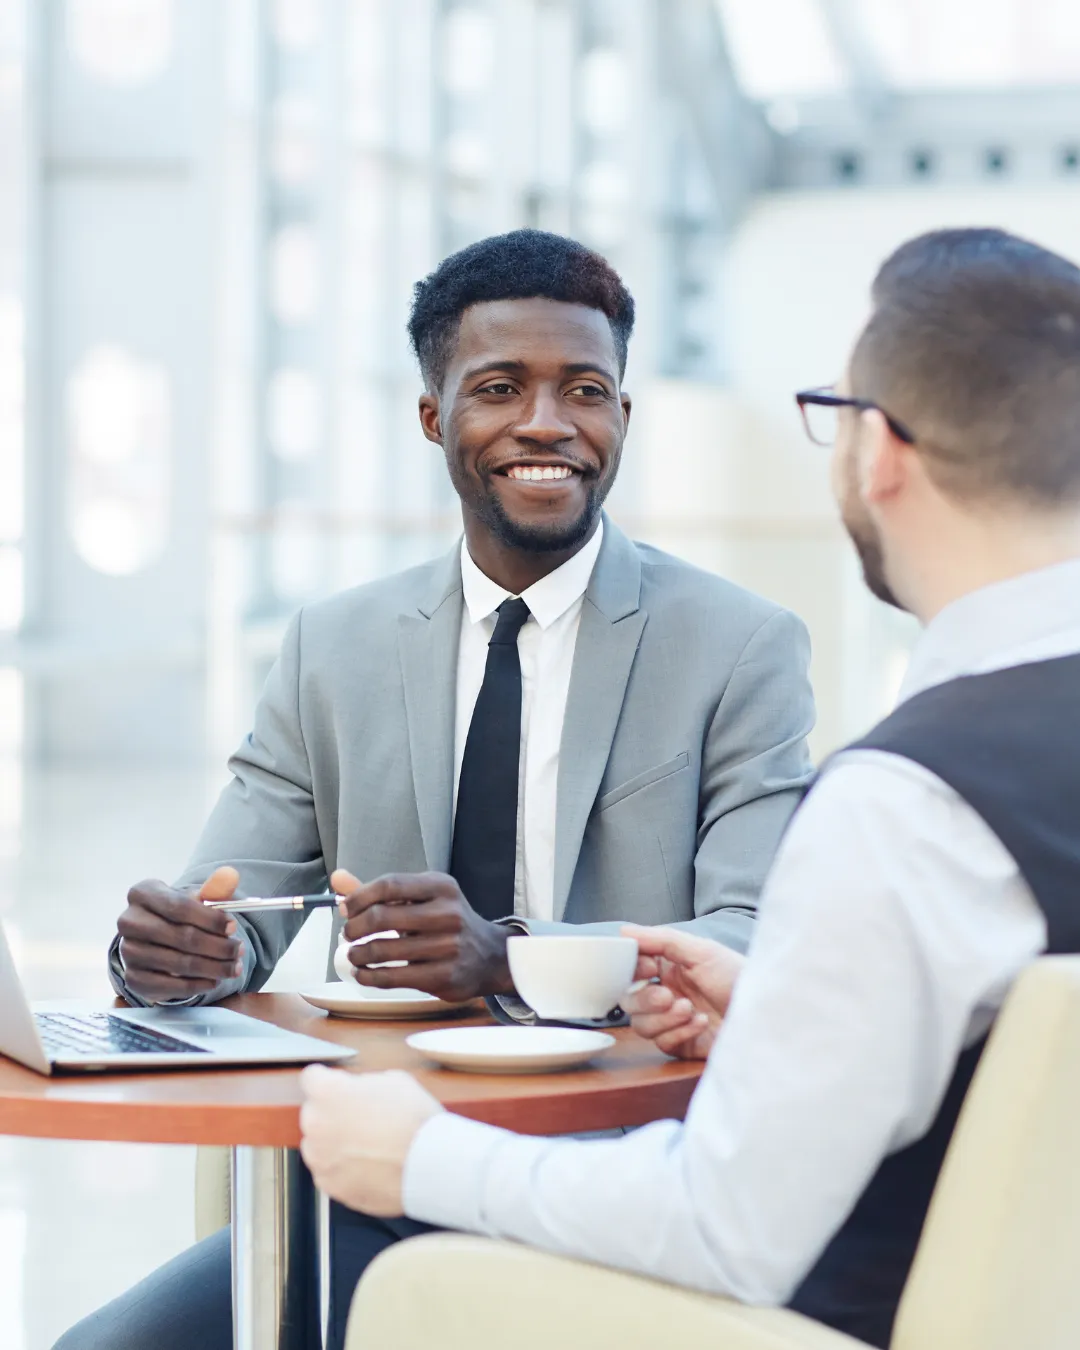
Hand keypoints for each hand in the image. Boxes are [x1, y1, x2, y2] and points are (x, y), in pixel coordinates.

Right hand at [116, 867, 244, 1003]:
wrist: (157, 939)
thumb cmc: (179, 914)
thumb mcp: (195, 898)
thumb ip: (214, 889)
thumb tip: (230, 875)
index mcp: (142, 893)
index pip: (179, 907)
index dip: (210, 919)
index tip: (234, 927)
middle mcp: (129, 921)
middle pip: (182, 937)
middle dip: (218, 946)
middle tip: (240, 950)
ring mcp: (128, 951)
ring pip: (179, 964)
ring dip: (213, 968)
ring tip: (234, 967)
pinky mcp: (133, 978)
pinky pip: (171, 986)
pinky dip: (197, 985)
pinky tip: (214, 980)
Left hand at [299, 1066, 442, 1215]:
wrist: (429, 1163)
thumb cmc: (414, 1119)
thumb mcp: (392, 1080)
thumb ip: (363, 1083)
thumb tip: (358, 1091)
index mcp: (328, 1093)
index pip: (310, 1078)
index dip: (326, 1079)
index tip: (334, 1083)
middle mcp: (316, 1125)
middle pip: (313, 1112)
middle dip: (332, 1112)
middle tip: (360, 1115)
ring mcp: (320, 1159)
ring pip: (319, 1144)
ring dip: (334, 1141)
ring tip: (367, 1143)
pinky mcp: (330, 1185)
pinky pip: (329, 1171)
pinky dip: (342, 1167)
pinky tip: (368, 1163)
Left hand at [332, 869, 513, 1000]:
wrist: (490, 955)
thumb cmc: (446, 922)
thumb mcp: (421, 898)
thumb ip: (380, 890)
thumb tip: (337, 879)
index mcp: (441, 886)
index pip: (390, 884)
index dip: (359, 897)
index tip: (345, 908)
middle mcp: (448, 913)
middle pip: (382, 917)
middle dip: (355, 927)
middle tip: (348, 934)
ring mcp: (448, 946)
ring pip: (383, 950)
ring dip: (358, 954)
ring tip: (353, 955)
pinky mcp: (445, 975)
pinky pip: (393, 977)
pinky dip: (369, 976)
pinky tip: (363, 973)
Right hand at [621, 924, 744, 1059]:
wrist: (766, 1012)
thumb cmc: (739, 976)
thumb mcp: (702, 951)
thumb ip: (661, 940)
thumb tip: (625, 930)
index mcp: (669, 967)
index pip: (632, 969)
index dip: (633, 970)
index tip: (649, 968)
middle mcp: (667, 993)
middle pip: (630, 1001)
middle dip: (647, 999)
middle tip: (668, 996)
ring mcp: (673, 1021)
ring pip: (641, 1025)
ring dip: (664, 1018)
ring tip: (690, 1010)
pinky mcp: (683, 1045)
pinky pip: (662, 1043)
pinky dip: (679, 1032)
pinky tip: (702, 1023)